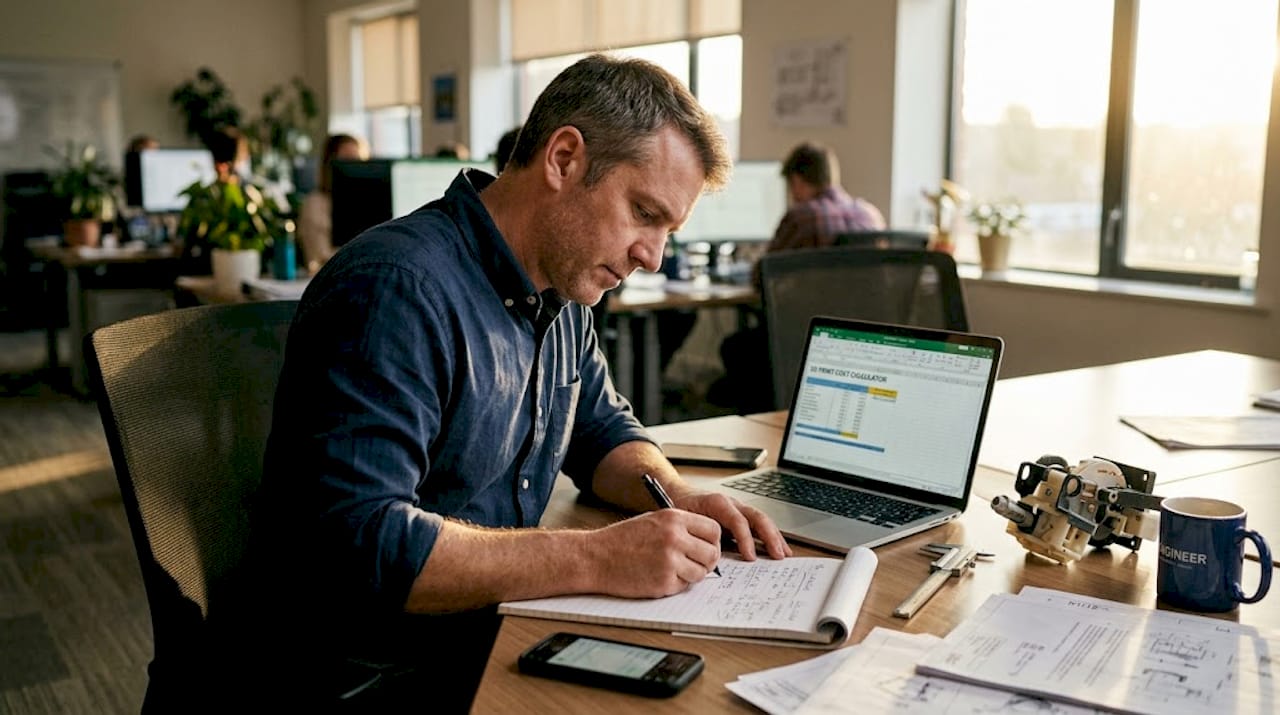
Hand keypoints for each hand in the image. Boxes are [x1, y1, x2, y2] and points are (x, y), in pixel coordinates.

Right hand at [588, 509, 722, 598]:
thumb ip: (681, 527)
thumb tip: (707, 541)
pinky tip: (657, 576)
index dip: (712, 541)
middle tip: (694, 563)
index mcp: (674, 518)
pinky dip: (675, 584)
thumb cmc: (622, 539)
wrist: (595, 557)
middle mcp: (675, 538)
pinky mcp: (663, 582)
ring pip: (701, 573)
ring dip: (691, 575)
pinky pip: (683, 586)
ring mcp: (670, 561)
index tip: (706, 547)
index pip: (713, 530)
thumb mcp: (654, 520)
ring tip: (672, 570)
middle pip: (712, 553)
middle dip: (706, 561)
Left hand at [671, 489, 791, 560]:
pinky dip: (770, 536)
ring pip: (762, 520)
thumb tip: (710, 555)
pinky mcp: (741, 515)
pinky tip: (777, 548)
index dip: (745, 539)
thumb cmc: (680, 507)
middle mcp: (732, 504)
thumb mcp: (684, 518)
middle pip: (757, 517)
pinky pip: (759, 524)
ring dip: (775, 537)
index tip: (750, 557)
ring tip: (785, 554)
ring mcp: (738, 508)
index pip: (738, 521)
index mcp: (718, 503)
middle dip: (770, 537)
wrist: (677, 492)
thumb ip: (697, 533)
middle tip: (778, 556)